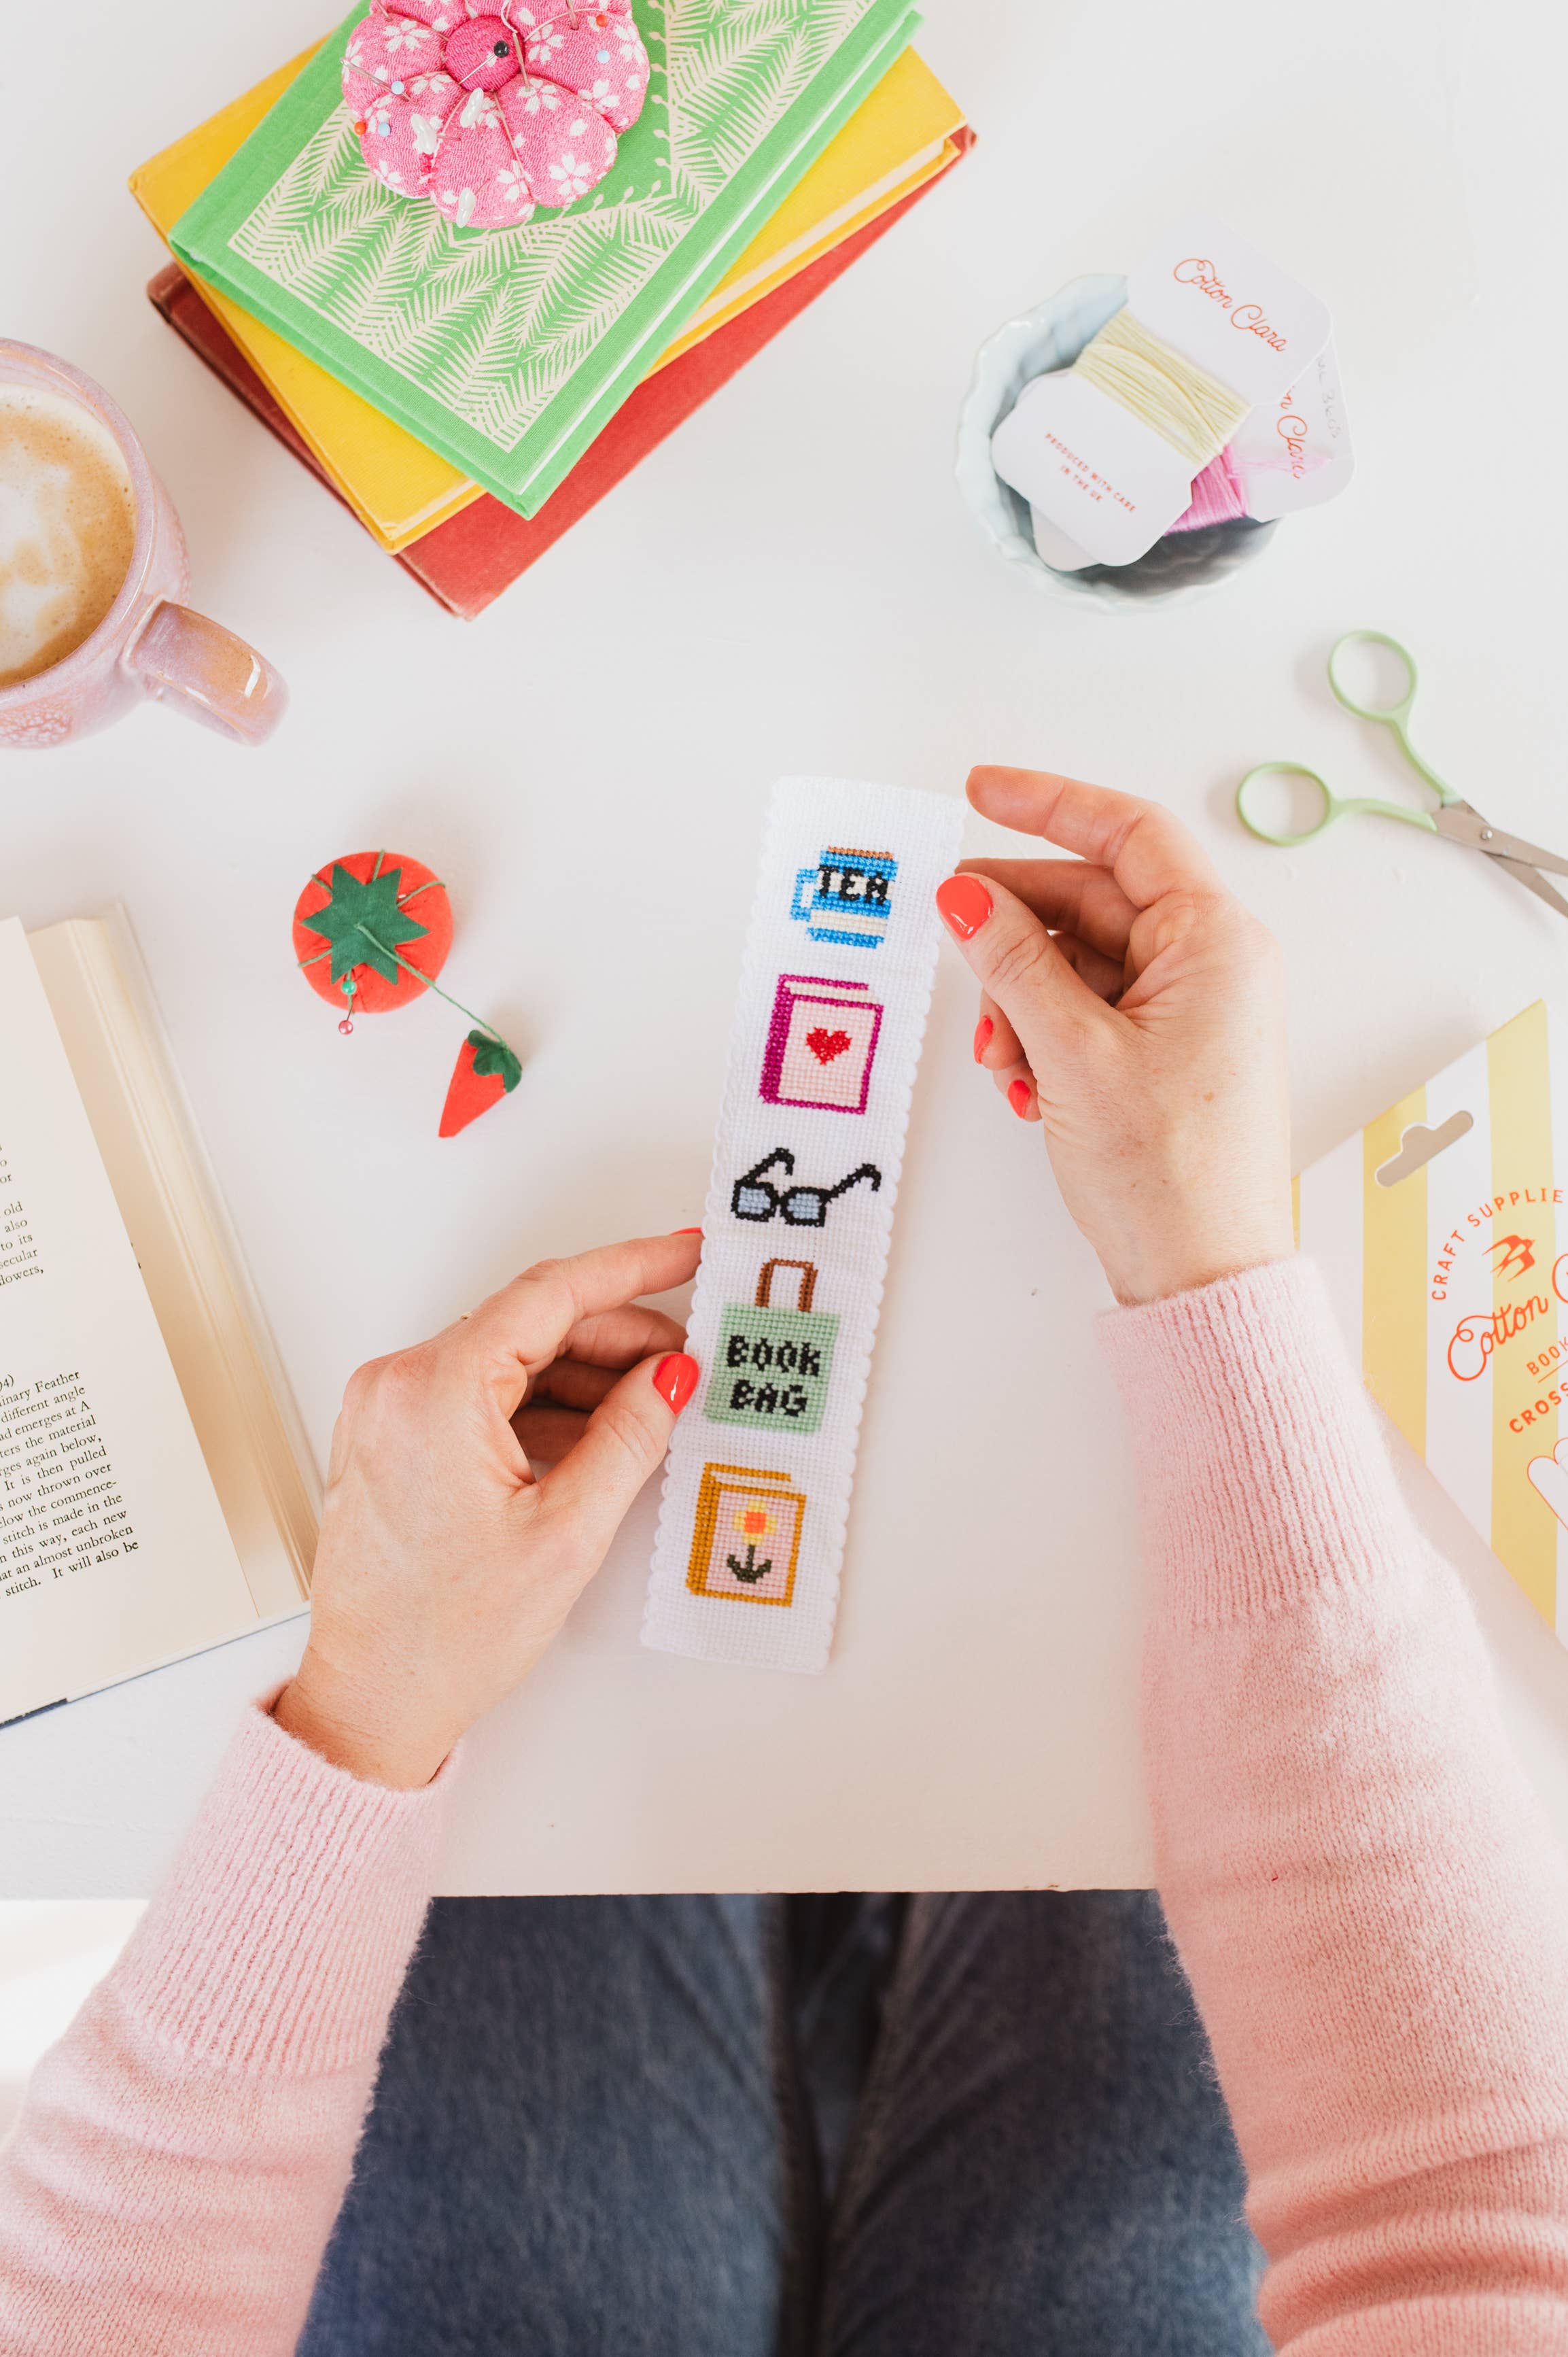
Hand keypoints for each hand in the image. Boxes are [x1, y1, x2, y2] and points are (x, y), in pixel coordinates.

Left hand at [273, 1232, 702, 1787]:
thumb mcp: (566, 1532)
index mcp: (434, 1390)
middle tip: (688, 1356)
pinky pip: (481, 1395)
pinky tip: (599, 1434)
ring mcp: (390, 1411)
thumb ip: (629, 1437)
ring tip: (655, 1404)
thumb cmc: (443, 1636)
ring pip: (509, 1360)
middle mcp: (399, 1384)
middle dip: (616, 1334)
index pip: (549, 1294)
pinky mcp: (395, 1440)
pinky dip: (543, 1406)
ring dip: (584, 1374)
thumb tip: (670, 1376)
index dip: (630, 1268)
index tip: (682, 1254)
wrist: (370, 1702)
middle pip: (529, 1323)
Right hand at [936, 768, 1294, 1307]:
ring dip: (1022, 1001)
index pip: (1128, 833)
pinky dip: (1043, 1037)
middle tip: (953, 942)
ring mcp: (1190, 1010)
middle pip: (1093, 902)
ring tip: (1003, 1062)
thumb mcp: (1070, 1050)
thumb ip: (1013, 960)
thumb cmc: (1165, 1172)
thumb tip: (966, 895)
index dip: (1049, 804)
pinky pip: (1088, 1012)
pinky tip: (1026, 1086)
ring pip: (1080, 963)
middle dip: (1015, 934)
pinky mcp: (1166, 1054)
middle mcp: (1211, 963)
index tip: (980, 792)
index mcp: (1214, 940)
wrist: (1201, 1276)